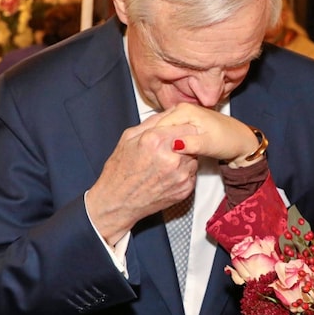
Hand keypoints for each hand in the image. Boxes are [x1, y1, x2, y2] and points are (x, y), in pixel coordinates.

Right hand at [85, 104, 262, 245]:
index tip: (181, 129)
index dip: (184, 127)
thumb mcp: (128, 138)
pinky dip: (184, 172)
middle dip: (186, 141)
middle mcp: (172, 158)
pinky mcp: (185, 189)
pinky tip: (168, 175)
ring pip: (195, 158)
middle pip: (194, 141)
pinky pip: (193, 174)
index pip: (187, 125)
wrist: (118, 202)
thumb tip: (169, 112)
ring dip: (186, 157)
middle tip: (172, 147)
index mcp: (156, 140)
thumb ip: (152, 123)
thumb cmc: (120, 170)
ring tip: (167, 162)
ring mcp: (181, 175)